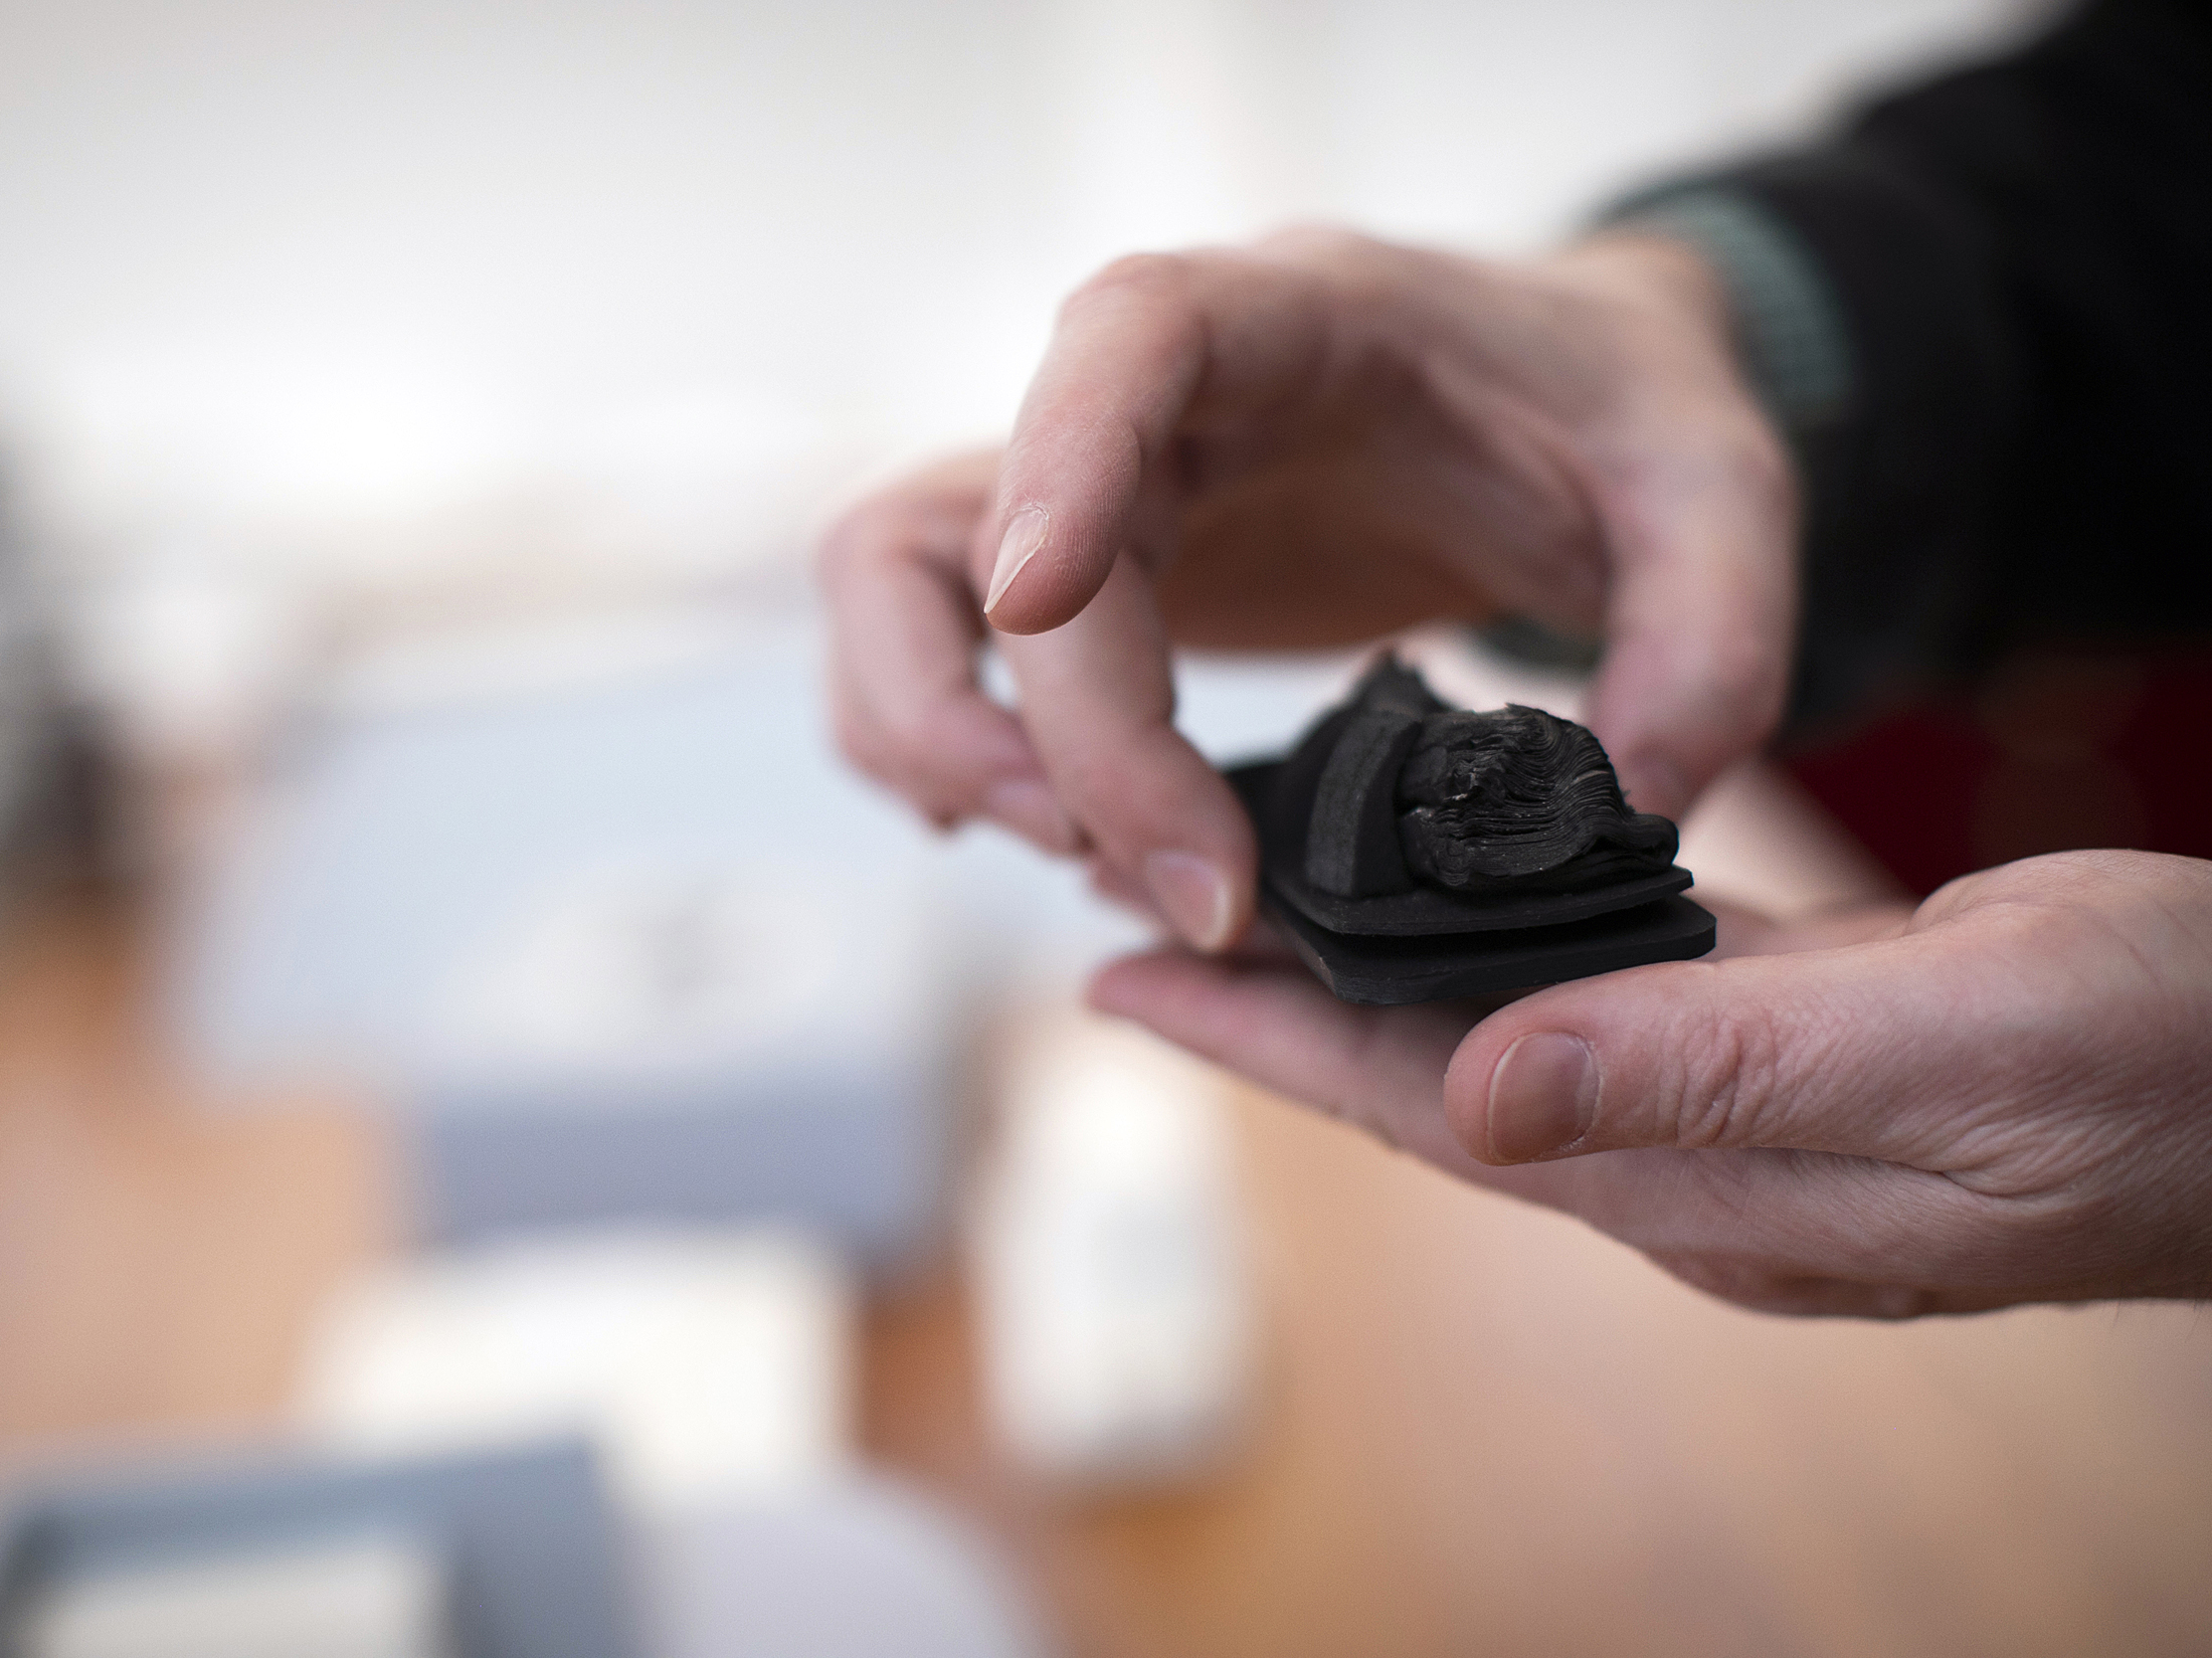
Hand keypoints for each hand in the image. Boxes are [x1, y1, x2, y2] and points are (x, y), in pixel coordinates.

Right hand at [820, 226, 1793, 948]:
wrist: (1566, 406)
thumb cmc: (1622, 418)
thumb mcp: (1721, 497)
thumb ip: (1711, 640)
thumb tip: (1615, 813)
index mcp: (1290, 320)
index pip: (1121, 341)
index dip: (1055, 465)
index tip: (1041, 606)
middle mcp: (1149, 398)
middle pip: (969, 531)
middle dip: (1029, 732)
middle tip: (1157, 878)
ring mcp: (1094, 489)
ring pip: (888, 586)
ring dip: (939, 745)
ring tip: (1098, 868)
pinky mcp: (1085, 579)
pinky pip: (927, 650)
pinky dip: (938, 756)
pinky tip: (1054, 841)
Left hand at [1090, 850, 2211, 1315]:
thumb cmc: (2175, 1070)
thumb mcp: (1965, 1043)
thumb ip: (1723, 1071)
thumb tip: (1488, 1096)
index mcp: (1709, 1184)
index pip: (1431, 1110)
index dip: (1270, 1047)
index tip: (1120, 977)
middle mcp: (1697, 1171)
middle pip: (1430, 1083)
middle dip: (1279, 1012)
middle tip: (1135, 921)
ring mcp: (1741, 1123)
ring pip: (1501, 1041)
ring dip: (1371, 980)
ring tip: (1254, 903)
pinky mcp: (1790, 1063)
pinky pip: (1597, 1008)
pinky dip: (1499, 954)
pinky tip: (1452, 906)